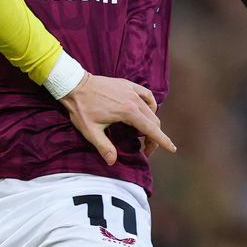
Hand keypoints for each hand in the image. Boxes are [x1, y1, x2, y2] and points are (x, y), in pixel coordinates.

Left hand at [60, 75, 176, 164]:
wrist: (74, 85)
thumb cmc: (81, 108)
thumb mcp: (90, 131)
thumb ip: (103, 146)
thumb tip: (112, 162)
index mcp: (128, 112)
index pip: (151, 129)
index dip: (162, 141)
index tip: (172, 149)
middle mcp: (134, 100)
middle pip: (153, 121)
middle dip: (154, 137)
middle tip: (146, 149)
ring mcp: (132, 91)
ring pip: (151, 110)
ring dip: (152, 123)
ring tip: (144, 135)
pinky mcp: (128, 85)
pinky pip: (146, 95)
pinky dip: (150, 105)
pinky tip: (146, 111)